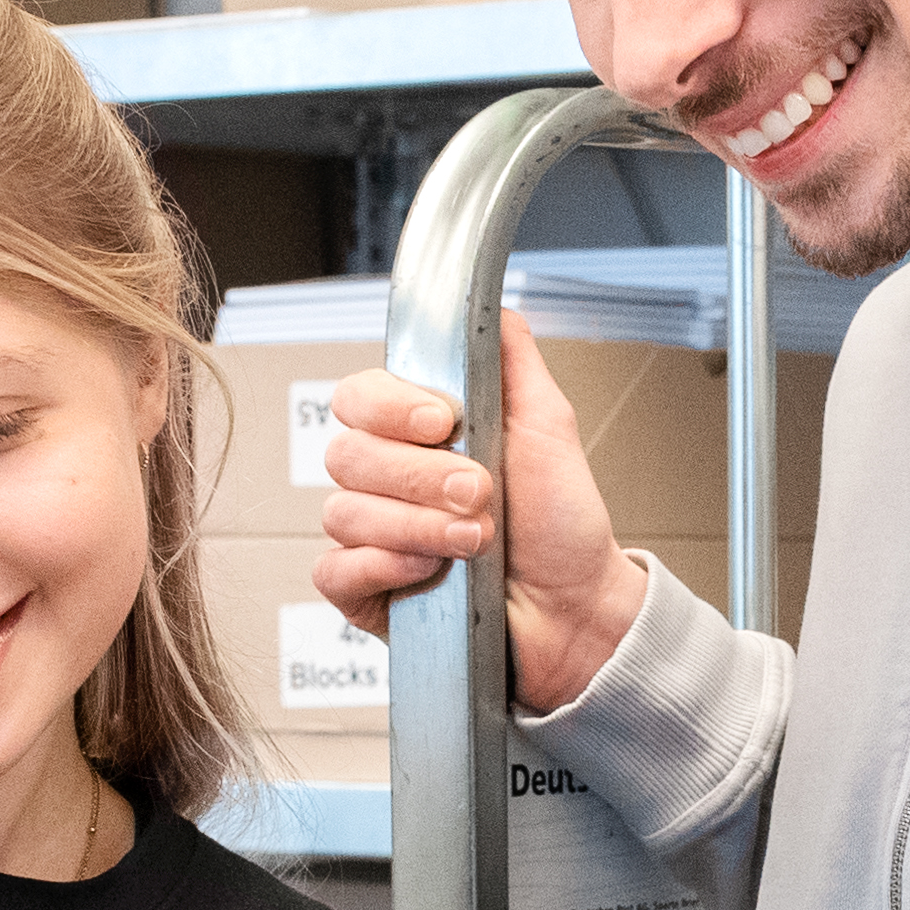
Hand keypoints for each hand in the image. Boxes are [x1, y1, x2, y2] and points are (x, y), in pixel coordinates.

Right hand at [308, 313, 646, 714]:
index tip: (444, 423)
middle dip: (421, 477)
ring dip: (417, 526)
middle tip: (480, 493)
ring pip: (344, 512)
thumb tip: (489, 301)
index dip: (391, 408)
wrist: (577, 608)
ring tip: (476, 542)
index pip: (358, 397)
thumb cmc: (561, 523)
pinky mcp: (364, 591)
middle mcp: (386, 480)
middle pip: (347, 454)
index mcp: (414, 435)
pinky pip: (333, 569)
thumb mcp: (547, 424)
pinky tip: (428, 573)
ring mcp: (370, 536)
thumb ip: (510, 358)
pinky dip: (382, 566)